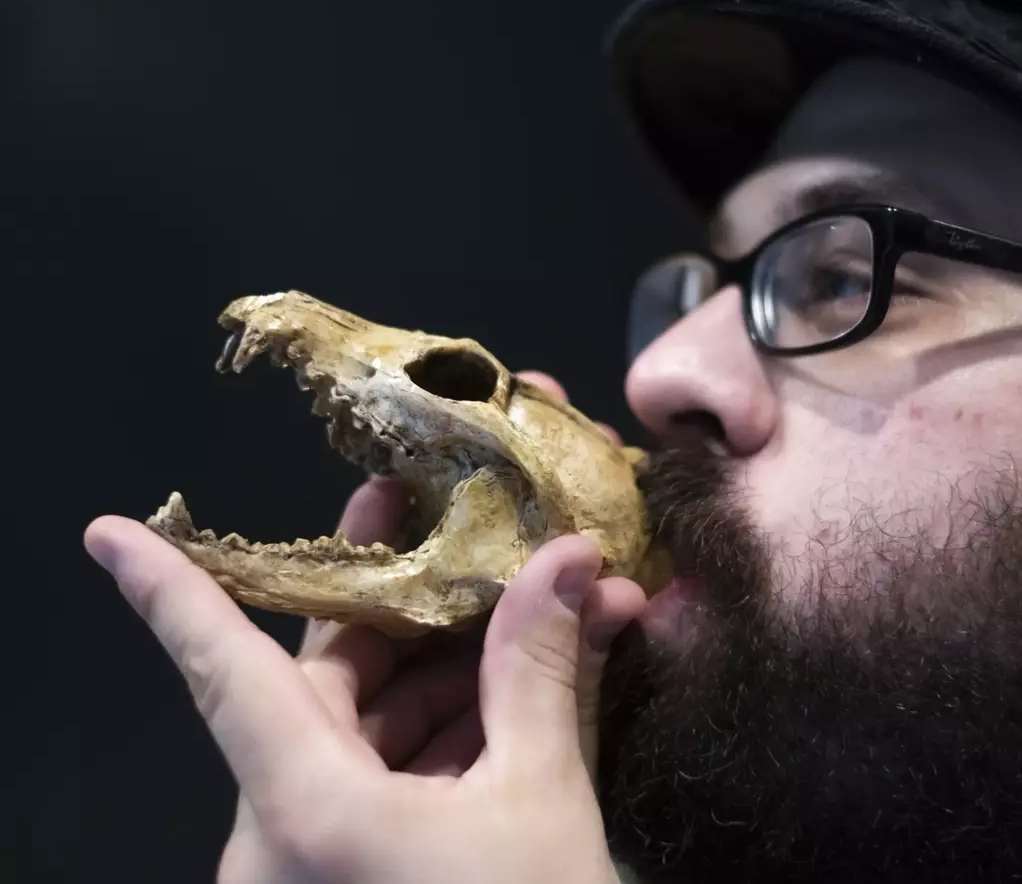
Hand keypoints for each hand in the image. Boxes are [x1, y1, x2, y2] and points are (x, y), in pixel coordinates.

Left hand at [84, 372, 644, 883]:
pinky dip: (441, 738)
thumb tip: (570, 558)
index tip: (110, 532)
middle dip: (388, 602)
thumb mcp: (542, 802)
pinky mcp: (344, 882)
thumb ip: (542, 670)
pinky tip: (519, 695)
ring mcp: (309, 866)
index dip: (169, 593)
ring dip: (442, 672)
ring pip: (356, 734)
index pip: (224, 674)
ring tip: (533, 612)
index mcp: (306, 810)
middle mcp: (281, 838)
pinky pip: (376, 785)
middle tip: (427, 517)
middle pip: (316, 685)